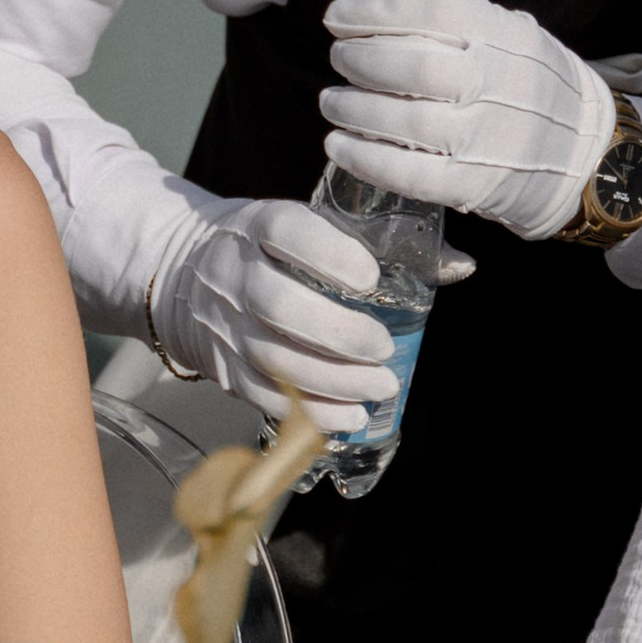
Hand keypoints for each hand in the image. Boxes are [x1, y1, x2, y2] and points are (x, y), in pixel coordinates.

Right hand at [147, 195, 396, 430]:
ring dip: (332, 380)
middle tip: (384, 348)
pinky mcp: (223, 366)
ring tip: (380, 386)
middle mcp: (234, 272)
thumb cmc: (268, 250)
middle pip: (279, 306)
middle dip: (339, 333)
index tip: (369, 276)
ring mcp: (224, 324)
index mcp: (256, 225)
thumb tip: (460, 265)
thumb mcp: (303, 225)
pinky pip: (263, 396)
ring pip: (273, 358)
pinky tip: (348, 417)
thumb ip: (375, 241)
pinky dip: (309, 412)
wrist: (182, 275)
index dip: (329, 254)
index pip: (286, 231)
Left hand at [320, 0, 615, 240]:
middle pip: (413, 66)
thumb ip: (421, 7)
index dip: (373, 11)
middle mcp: (498, 81)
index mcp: (503, 34)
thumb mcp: (493, 31)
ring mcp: (488, 137)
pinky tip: (339, 146)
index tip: (336, 17)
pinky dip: (366, 160)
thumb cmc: (527, 82)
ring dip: (353, 110)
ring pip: (406, 122)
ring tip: (332, 103)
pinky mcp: (475, 184)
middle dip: (359, 60)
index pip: (431, 10)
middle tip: (339, 60)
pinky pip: (410, 174)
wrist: (586, 152)